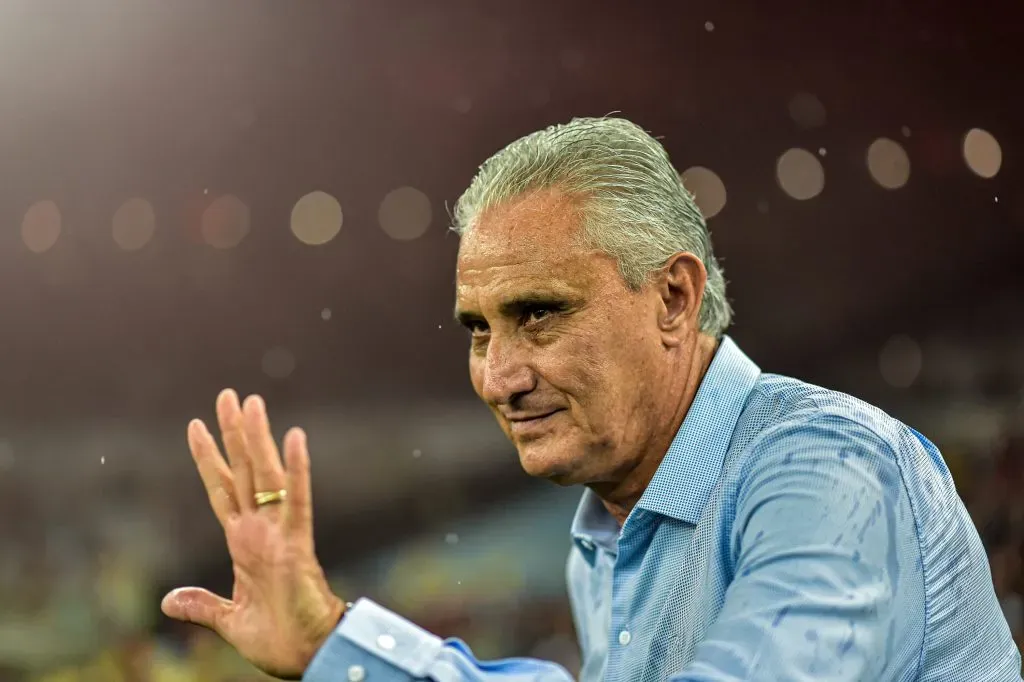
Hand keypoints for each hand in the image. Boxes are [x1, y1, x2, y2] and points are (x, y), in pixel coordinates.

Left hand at [161, 389, 345, 679]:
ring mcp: (279, 533)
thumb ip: (202, 605)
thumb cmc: (277, 640)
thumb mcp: (229, 620)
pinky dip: (297, 470)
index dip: (207, 458)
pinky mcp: (297, 544)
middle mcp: (260, 529)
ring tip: (251, 402)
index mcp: (244, 543)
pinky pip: (298, 500)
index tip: (195, 425)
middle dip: (233, 433)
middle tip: (227, 394)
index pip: (221, 490)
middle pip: (242, 471)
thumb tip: (168, 601)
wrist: (307, 656)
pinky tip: (295, 438)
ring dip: (257, 438)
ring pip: (266, 475)